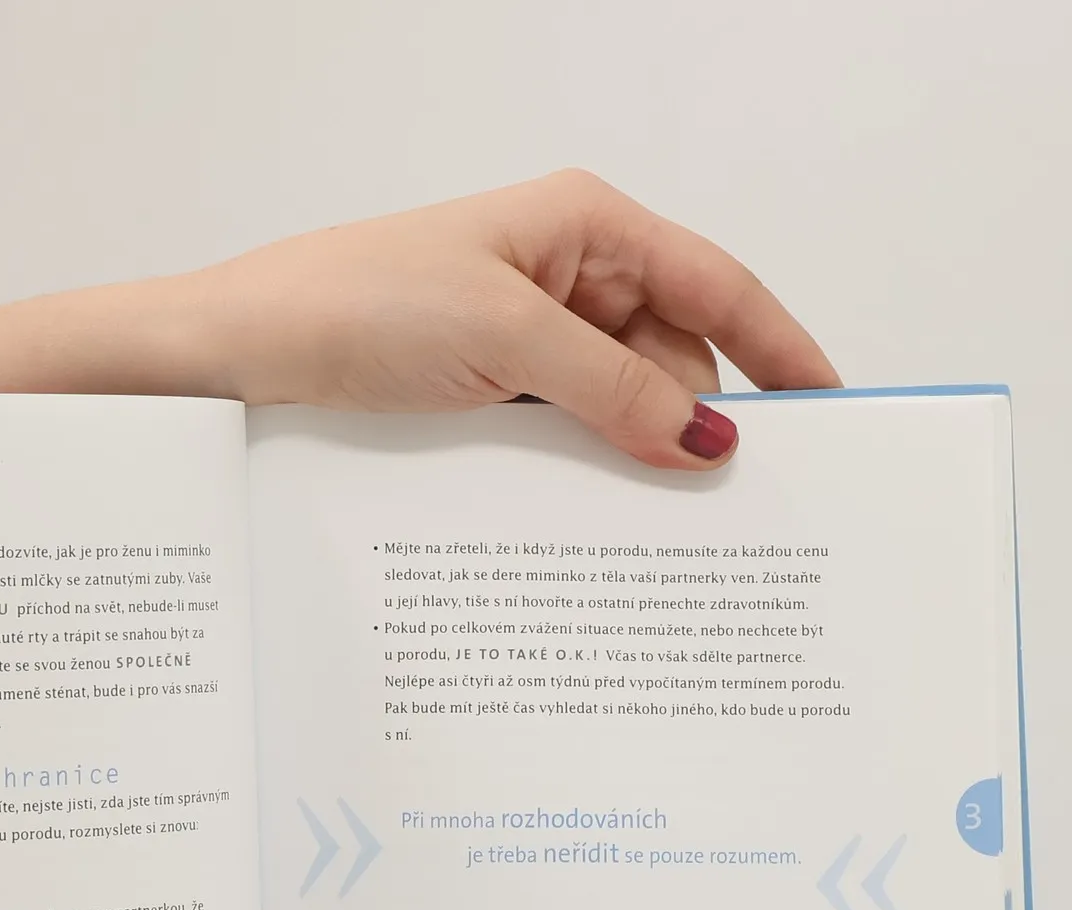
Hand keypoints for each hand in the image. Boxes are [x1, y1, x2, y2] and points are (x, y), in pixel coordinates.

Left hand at [193, 169, 839, 467]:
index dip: (780, 347)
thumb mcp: (506, 340)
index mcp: (584, 224)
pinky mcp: (488, 391)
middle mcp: (564, 274)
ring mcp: (525, 337)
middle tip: (734, 505)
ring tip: (657, 522)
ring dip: (635, 454)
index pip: (716, 284)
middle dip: (699, 420)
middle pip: (673, 354)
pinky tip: (595, 514)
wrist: (240, 353)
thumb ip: (615, 389)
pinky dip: (586, 470)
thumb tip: (706, 439)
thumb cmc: (357, 304)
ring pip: (620, 403)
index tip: (831, 411)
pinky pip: (565, 432)